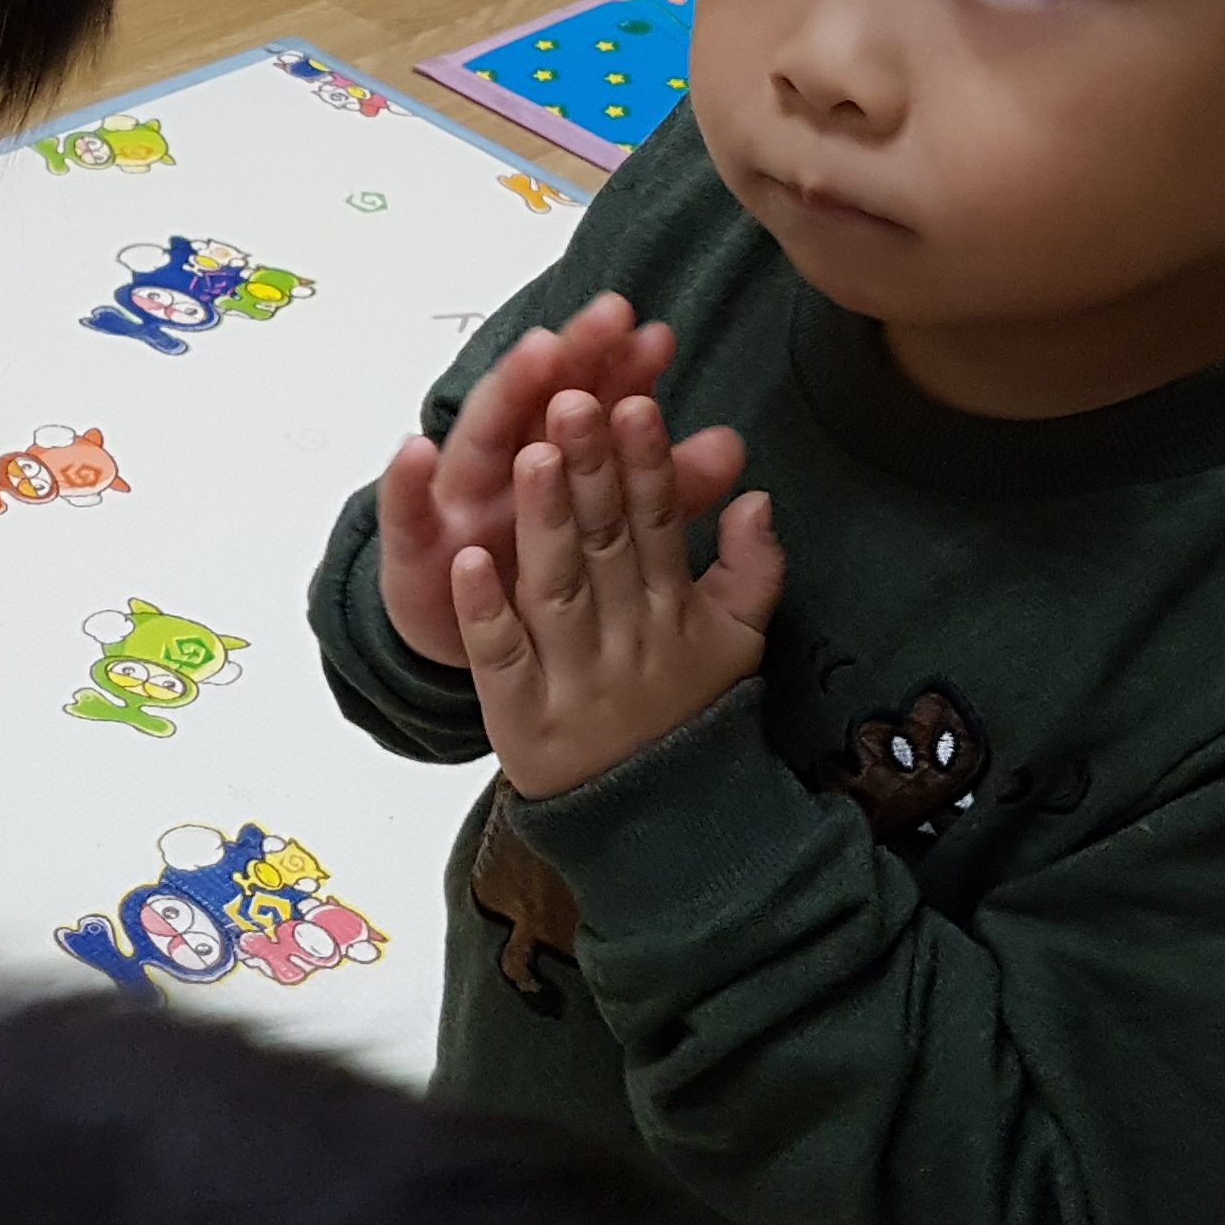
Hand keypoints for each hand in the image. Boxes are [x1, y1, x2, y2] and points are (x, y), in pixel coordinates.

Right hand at [379, 292, 746, 667]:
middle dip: (574, 355)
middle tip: (610, 316)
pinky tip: (418, 452)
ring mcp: (457, 500)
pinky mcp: (411, 547)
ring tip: (538, 354)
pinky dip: (406, 482)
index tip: (659, 338)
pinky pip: (406, 512)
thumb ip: (667, 488)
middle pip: (539, 400)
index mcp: (556, 456)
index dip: (624, 369)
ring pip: (481, 437)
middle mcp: (505, 465)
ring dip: (507, 393)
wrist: (464, 639)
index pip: (593, 400)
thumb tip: (734, 448)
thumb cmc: (537, 568)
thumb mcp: (610, 532)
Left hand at [454, 390, 784, 799]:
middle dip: (590, 470)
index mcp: (673, 609)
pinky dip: (485, 613)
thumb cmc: (690, 712)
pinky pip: (502, 661)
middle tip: (572, 401)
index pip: (659, 524)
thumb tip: (759, 497)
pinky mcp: (524, 718)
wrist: (662, 823)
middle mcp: (626, 637)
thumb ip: (755, 570)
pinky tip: (465, 562)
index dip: (646, 464)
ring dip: (543, 522)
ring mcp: (574, 677)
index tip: (633, 401)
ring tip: (529, 455)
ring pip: (556, 589)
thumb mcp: (737, 642)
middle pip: (605, 543)